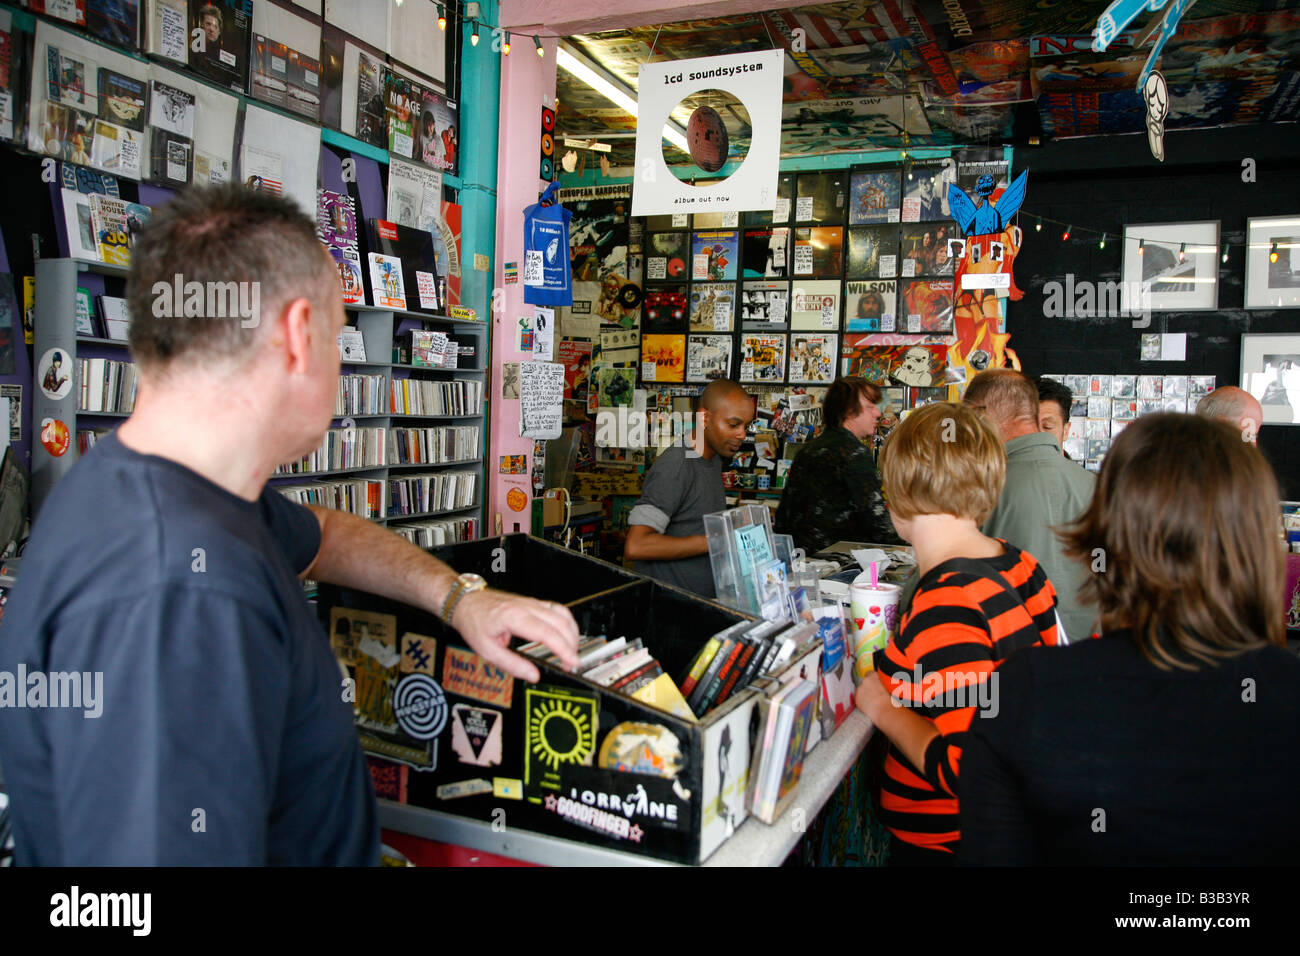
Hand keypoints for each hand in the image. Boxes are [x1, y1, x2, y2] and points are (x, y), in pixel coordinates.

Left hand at [451, 588, 579, 682]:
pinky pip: (557, 609)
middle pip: (560, 623)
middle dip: (571, 645)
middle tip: (571, 663)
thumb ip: (512, 664)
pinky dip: (566, 623)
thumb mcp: (487, 650)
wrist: (466, 602)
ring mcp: (532, 602)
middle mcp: (526, 606)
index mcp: (514, 617)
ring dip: (571, 634)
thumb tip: (532, 675)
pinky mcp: (534, 602)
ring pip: (562, 614)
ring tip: (570, 652)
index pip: (547, 633)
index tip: (572, 662)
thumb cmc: (474, 622)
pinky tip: (566, 635)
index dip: (563, 649)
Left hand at [855, 670, 895, 722]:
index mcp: (874, 675)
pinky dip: (861, 700)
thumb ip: (884, 681)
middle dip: (868, 687)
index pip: (870, 673)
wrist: (885, 710)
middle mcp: (865, 680)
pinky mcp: (856, 697)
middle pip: (864, 682)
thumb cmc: (891, 699)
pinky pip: (858, 698)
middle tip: (874, 694)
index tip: (874, 685)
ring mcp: (859, 688)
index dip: (872, 680)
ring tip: (873, 701)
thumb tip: (883, 682)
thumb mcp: (890, 686)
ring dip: (864, 693)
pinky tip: (869, 705)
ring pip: (860, 690)